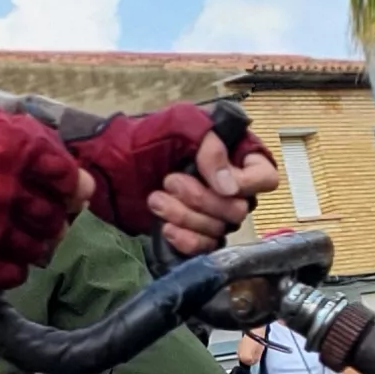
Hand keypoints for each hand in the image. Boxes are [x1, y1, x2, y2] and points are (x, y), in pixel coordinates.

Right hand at [0, 108, 85, 293]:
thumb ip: (39, 144)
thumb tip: (81, 185)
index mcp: (10, 146)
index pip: (68, 178)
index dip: (67, 189)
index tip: (56, 193)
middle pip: (56, 219)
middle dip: (48, 219)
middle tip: (27, 215)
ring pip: (39, 251)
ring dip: (30, 245)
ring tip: (5, 232)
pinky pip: (13, 276)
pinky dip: (8, 267)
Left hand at [69, 106, 253, 245]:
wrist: (109, 165)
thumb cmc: (146, 137)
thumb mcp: (182, 125)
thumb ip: (211, 147)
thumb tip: (228, 187)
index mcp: (236, 154)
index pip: (265, 177)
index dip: (245, 184)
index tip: (218, 181)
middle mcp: (230, 185)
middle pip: (239, 209)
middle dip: (202, 199)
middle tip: (170, 181)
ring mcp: (211, 211)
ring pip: (219, 230)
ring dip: (185, 216)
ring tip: (157, 198)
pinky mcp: (192, 232)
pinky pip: (205, 248)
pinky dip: (186, 240)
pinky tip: (165, 227)